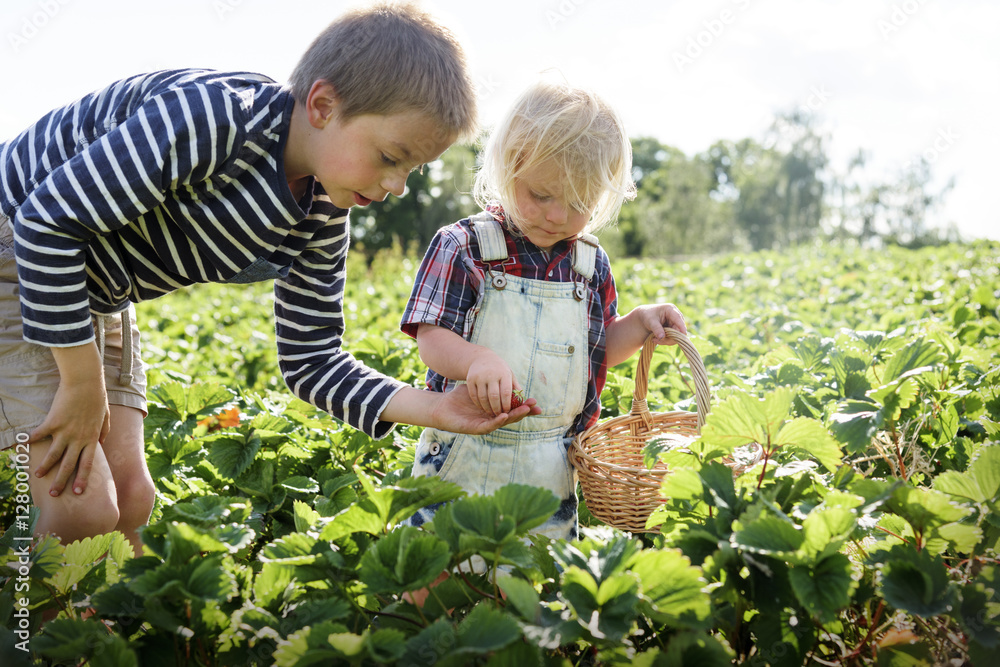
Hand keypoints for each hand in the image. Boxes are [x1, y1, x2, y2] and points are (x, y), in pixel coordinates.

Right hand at [31, 377, 109, 496]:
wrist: (86, 382)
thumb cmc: (96, 397)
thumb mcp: (105, 416)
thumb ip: (104, 430)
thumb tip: (103, 442)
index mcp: (92, 438)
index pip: (87, 463)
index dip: (82, 479)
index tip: (78, 492)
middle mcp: (79, 438)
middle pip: (69, 465)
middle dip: (61, 481)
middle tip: (54, 494)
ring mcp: (65, 431)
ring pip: (53, 455)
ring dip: (45, 467)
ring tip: (37, 476)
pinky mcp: (53, 422)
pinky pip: (40, 435)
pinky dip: (31, 440)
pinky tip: (23, 444)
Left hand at [430, 384, 540, 434]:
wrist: (443, 408)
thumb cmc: (460, 399)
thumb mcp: (479, 389)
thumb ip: (492, 386)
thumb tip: (505, 377)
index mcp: (495, 411)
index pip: (513, 409)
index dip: (525, 407)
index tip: (536, 402)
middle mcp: (492, 419)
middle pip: (512, 416)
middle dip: (524, 412)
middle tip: (535, 407)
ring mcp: (486, 425)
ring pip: (503, 422)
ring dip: (514, 416)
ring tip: (524, 410)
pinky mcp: (477, 429)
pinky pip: (489, 425)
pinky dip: (497, 421)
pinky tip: (504, 415)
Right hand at [466, 349, 520, 416]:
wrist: (482, 358)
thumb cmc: (500, 370)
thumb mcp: (509, 375)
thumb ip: (516, 388)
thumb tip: (523, 402)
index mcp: (504, 374)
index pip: (506, 392)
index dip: (507, 404)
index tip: (507, 412)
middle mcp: (491, 374)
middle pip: (494, 396)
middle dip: (497, 408)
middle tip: (499, 415)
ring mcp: (480, 376)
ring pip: (483, 397)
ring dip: (487, 408)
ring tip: (491, 414)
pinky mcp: (470, 379)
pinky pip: (474, 395)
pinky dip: (478, 403)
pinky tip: (482, 408)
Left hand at [634, 303, 687, 343]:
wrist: (644, 318)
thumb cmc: (647, 316)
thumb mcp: (650, 321)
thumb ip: (656, 328)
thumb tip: (662, 337)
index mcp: (670, 309)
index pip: (678, 318)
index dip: (681, 326)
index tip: (684, 333)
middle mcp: (676, 316)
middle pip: (678, 330)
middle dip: (669, 337)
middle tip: (656, 340)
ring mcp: (676, 324)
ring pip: (676, 336)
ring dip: (666, 340)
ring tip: (653, 340)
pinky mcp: (674, 330)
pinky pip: (673, 338)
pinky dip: (665, 341)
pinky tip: (655, 340)